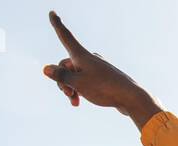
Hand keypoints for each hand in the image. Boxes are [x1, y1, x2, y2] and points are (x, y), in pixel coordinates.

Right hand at [42, 12, 159, 126]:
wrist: (131, 98)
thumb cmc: (104, 89)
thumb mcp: (78, 83)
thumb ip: (61, 76)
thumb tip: (46, 69)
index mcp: (81, 56)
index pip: (65, 36)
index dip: (57, 25)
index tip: (52, 12)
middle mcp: (89, 59)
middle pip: (66, 65)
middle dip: (62, 80)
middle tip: (68, 94)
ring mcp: (97, 68)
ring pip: (75, 75)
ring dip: (70, 87)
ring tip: (74, 101)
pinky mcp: (103, 78)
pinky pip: (85, 81)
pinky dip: (80, 90)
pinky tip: (79, 102)